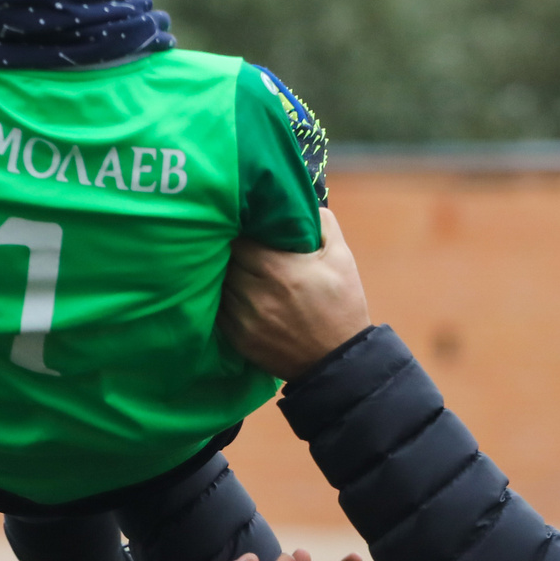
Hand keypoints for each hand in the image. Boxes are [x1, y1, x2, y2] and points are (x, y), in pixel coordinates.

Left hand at [223, 208, 372, 380]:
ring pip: (218, 284)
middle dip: (230, 252)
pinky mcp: (237, 338)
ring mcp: (243, 318)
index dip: (240, 231)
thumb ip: (322, 223)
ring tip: (235, 270)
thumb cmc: (342, 305)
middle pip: (224, 260)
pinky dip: (223, 300)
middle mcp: (255, 292)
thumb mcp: (341, 258)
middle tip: (236, 247)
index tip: (245, 228)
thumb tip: (299, 200)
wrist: (338, 361)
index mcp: (278, 268)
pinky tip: (235, 295)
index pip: (238, 238)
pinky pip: (217, 310)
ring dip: (224, 276)